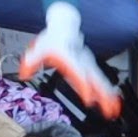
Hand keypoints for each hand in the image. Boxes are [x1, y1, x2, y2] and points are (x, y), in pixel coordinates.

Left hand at [19, 2, 121, 118]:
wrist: (65, 27)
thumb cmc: (52, 39)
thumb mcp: (37, 49)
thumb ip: (30, 62)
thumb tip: (23, 75)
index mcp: (69, 60)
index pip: (78, 74)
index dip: (83, 86)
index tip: (88, 98)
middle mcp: (81, 63)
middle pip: (94, 80)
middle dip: (102, 95)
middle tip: (109, 109)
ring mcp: (88, 65)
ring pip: (101, 82)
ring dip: (108, 96)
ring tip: (114, 110)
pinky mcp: (90, 67)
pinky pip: (101, 81)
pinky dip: (108, 91)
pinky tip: (112, 102)